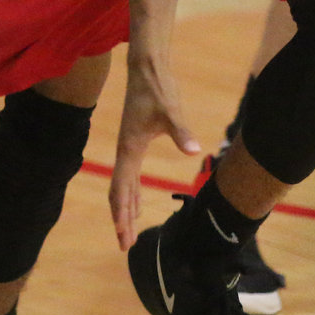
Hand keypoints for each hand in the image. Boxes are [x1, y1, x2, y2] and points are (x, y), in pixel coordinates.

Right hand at [108, 57, 200, 250]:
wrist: (147, 68)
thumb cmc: (158, 89)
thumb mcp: (171, 111)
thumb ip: (181, 132)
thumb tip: (195, 150)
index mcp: (129, 149)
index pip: (121, 189)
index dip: (121, 215)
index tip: (122, 237)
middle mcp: (126, 151)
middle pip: (120, 193)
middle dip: (122, 219)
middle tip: (124, 246)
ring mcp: (129, 147)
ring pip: (123, 185)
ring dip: (125, 208)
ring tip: (127, 230)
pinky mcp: (136, 141)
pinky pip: (130, 175)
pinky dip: (130, 192)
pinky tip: (135, 202)